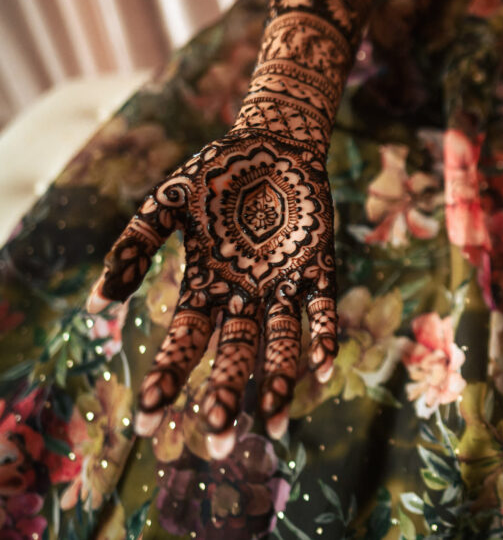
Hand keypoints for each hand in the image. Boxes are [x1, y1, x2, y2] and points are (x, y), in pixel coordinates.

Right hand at [87, 129, 338, 454]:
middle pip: (234, 355)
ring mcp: (282, 285)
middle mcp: (244, 297)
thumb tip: (94, 307)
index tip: (149, 423)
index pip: (183, 344)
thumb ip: (132, 248)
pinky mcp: (318, 267)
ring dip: (279, 381)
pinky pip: (322, 309)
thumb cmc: (213, 175)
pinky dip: (323, 337)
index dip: (168, 381)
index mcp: (205, 288)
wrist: (271, 141)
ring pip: (280, 343)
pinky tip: (323, 370)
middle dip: (226, 398)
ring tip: (276, 426)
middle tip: (220, 446)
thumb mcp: (165, 205)